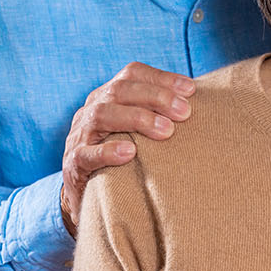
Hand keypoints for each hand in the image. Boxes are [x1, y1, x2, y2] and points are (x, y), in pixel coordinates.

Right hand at [60, 62, 195, 237]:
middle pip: (120, 90)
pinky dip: (108, 151)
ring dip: (137, 118)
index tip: (191, 90)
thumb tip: (197, 104)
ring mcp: (79, 136)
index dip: (162, 78)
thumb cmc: (120, 159)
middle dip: (155, 97)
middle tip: (184, 112)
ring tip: (166, 131)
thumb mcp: (135, 131)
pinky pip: (86, 154)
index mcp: (107, 96)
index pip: (131, 74)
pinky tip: (131, 153)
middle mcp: (91, 110)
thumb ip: (156, 116)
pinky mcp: (72, 165)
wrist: (85, 196)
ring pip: (102, 115)